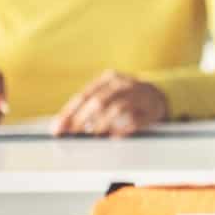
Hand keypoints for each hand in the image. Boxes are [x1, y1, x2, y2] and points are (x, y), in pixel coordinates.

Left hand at [51, 70, 167, 136]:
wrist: (157, 98)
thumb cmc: (124, 98)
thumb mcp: (106, 95)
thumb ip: (84, 108)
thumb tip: (60, 126)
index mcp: (110, 78)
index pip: (85, 95)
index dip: (69, 112)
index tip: (58, 128)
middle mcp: (125, 84)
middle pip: (99, 100)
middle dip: (81, 119)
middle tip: (71, 134)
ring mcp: (140, 95)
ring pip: (117, 108)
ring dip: (101, 124)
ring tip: (92, 136)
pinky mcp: (151, 110)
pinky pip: (135, 120)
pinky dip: (122, 130)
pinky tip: (112, 136)